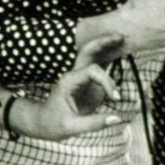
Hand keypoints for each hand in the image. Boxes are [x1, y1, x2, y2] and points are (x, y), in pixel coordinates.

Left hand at [9, 36, 124, 140]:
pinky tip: (120, 52)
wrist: (42, 124)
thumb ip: (94, 123)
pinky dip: (108, 59)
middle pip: (88, 51)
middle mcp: (75, 75)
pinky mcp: (87, 84)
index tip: (115, 99)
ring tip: (121, 38)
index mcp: (69, 81)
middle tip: (120, 36)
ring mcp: (81, 78)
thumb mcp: (71, 127)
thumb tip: (118, 118)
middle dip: (103, 43)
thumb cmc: (53, 124)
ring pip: (93, 56)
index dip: (107, 82)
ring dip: (106, 47)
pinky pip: (99, 68)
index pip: (93, 71)